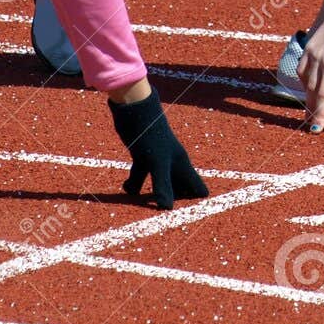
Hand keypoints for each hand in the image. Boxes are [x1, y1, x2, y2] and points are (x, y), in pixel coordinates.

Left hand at [109, 86, 208, 208]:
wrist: (134, 107)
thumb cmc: (150, 133)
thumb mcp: (156, 163)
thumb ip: (162, 185)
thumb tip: (167, 209)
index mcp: (182, 165)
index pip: (198, 190)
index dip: (192, 204)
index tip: (180, 214)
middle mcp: (172, 164)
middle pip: (179, 190)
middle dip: (172, 203)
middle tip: (159, 216)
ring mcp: (157, 161)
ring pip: (158, 184)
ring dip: (150, 196)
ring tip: (142, 207)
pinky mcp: (142, 157)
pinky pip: (141, 176)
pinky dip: (134, 185)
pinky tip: (125, 188)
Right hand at [296, 16, 323, 133]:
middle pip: (323, 96)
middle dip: (319, 115)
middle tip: (316, 130)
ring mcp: (317, 57)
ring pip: (310, 86)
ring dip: (310, 103)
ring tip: (309, 117)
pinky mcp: (308, 51)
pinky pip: (303, 73)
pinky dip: (305, 85)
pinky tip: (308, 93)